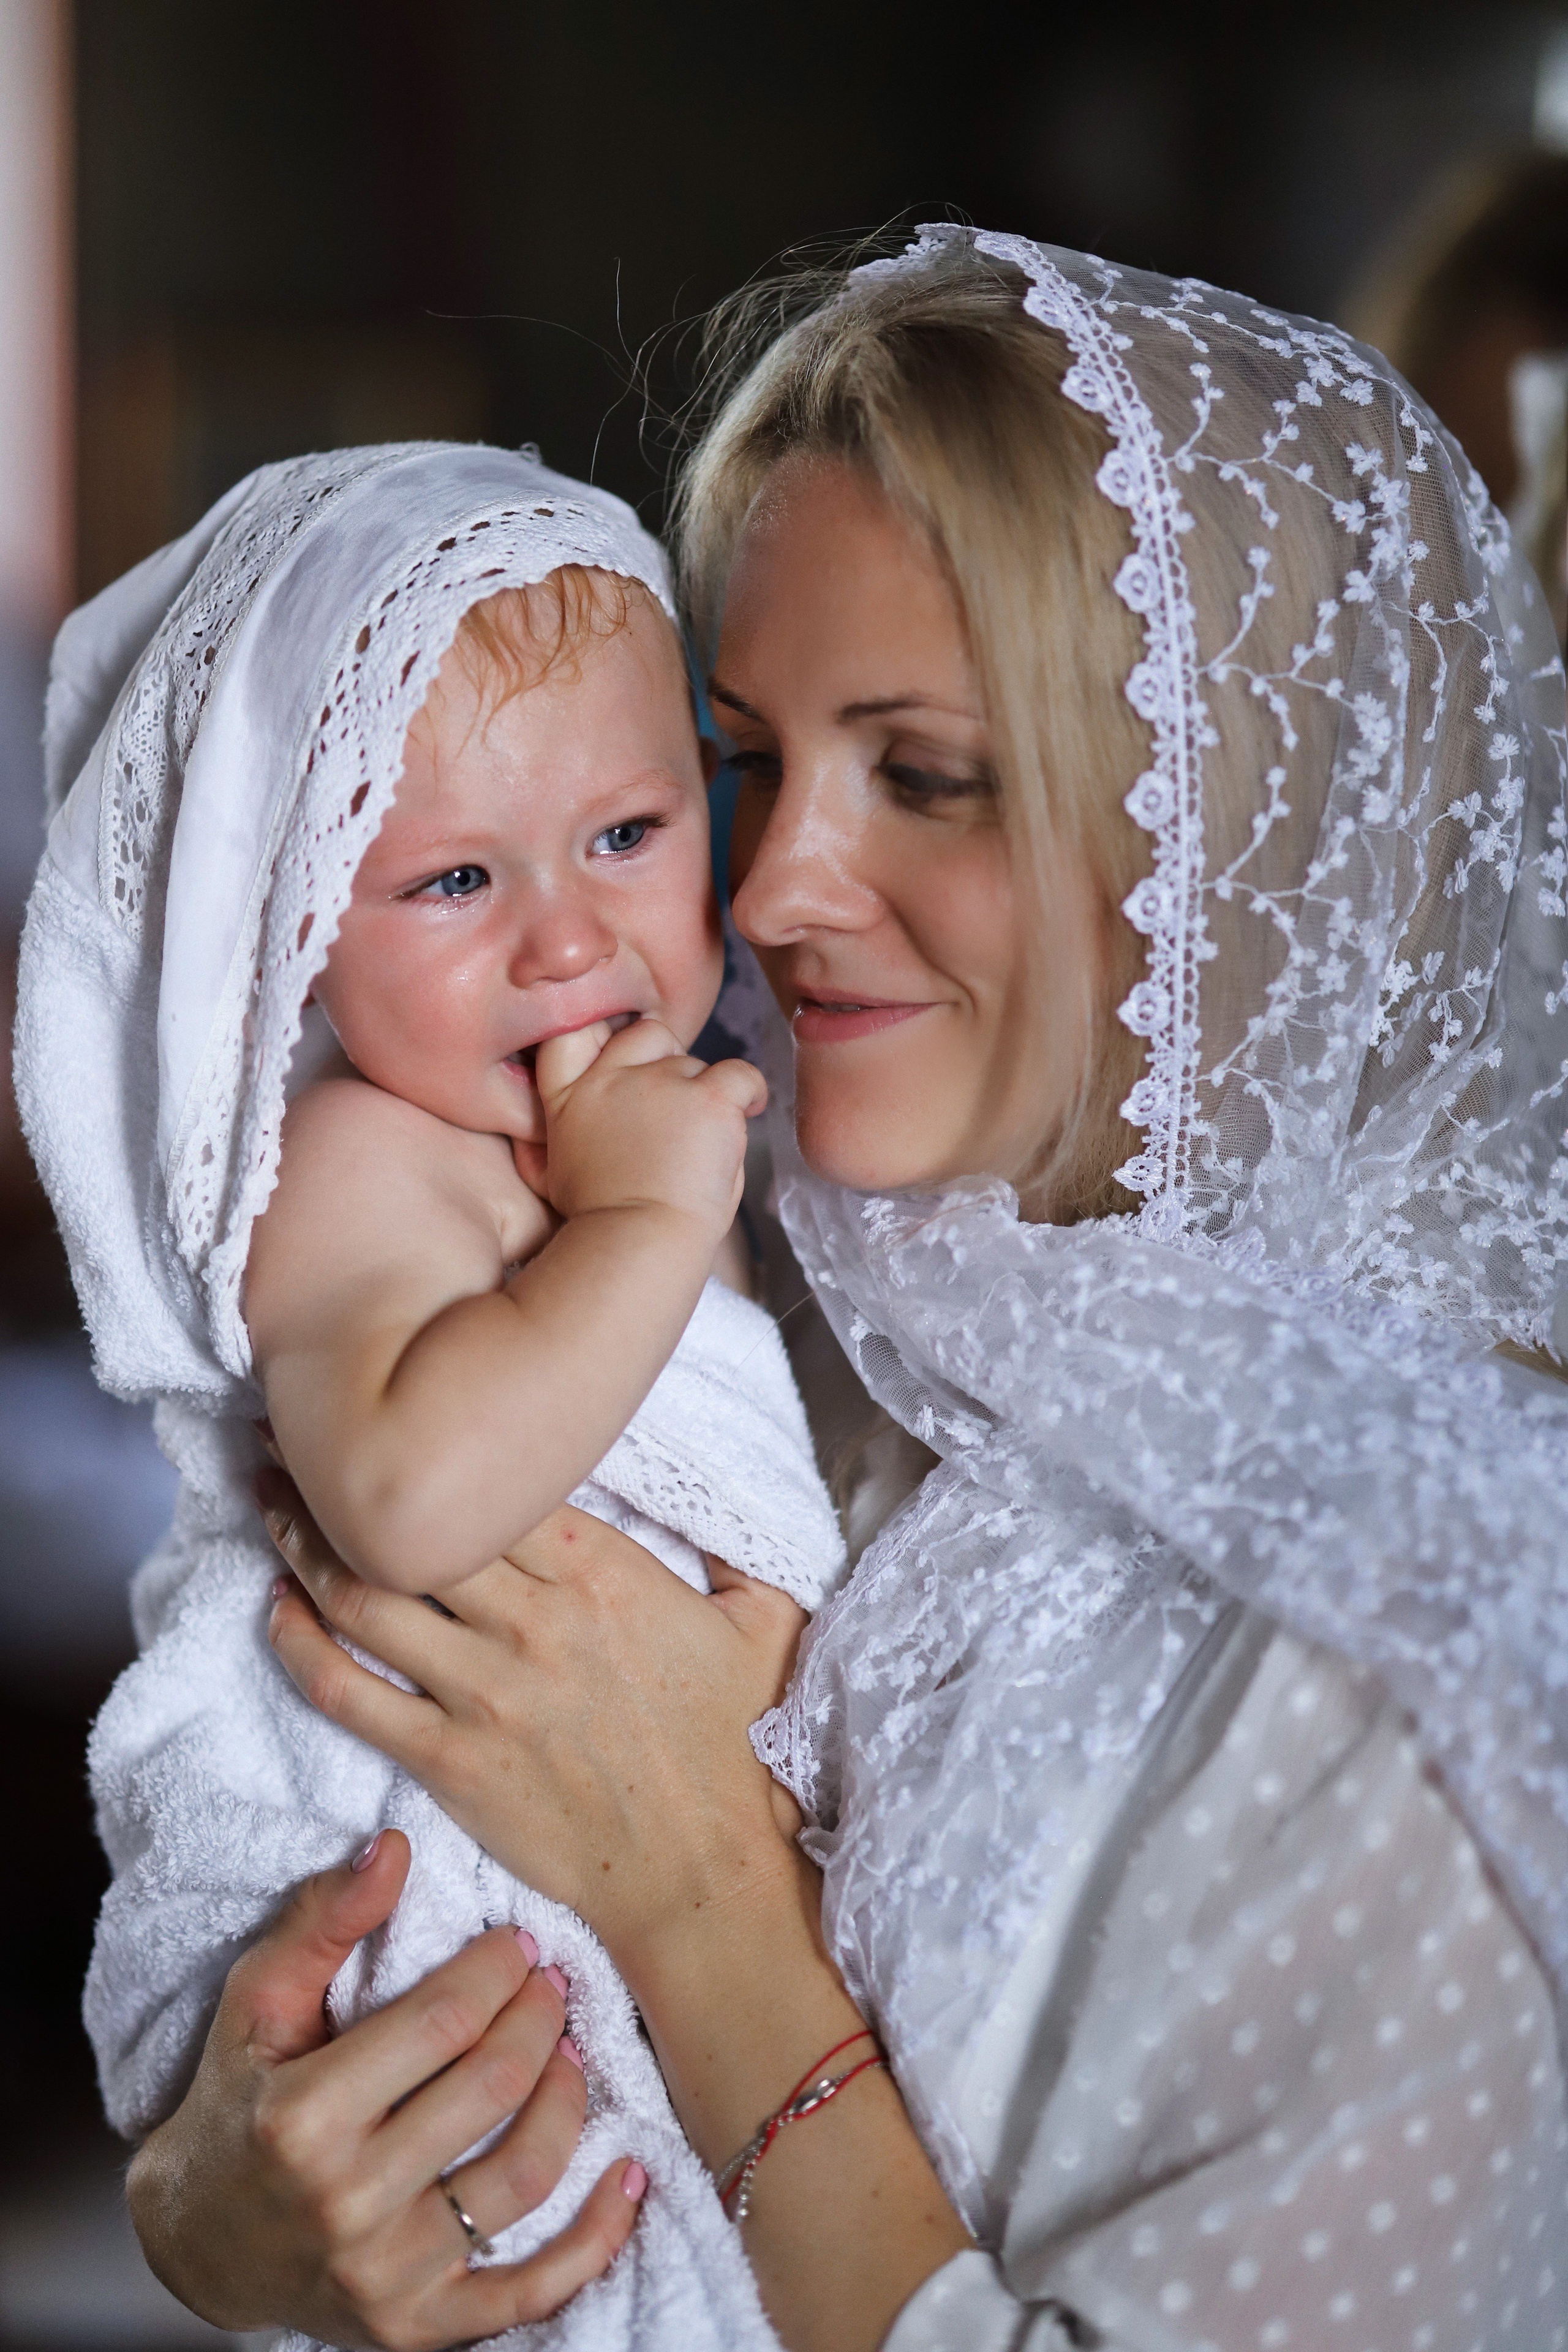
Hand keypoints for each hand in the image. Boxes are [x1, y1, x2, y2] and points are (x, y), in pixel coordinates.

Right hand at [127, 1832, 644, 2350]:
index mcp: (304, 2118)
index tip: (520, 1943)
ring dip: (569, 2100)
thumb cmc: (238, 2098)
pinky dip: (596, 2236)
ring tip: (573, 2049)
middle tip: (555, 1984)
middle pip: (491, 2091)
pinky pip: (532, 2293)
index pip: (442, 2024)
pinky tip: (632, 2174)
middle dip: (539, 2021)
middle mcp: (346, 2204)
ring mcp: (386, 2277)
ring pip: (523, 2178)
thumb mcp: (256, 2002)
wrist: (198, 2238)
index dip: (497, 1972)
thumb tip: (393, 1846)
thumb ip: (323, 1920)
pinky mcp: (418, 2330)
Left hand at [261, 1472, 805, 1980]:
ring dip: (301, 1543)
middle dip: (340, 1475)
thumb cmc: (735, 1748)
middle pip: (410, 1525)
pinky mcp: (447, 1760)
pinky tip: (276, 1610)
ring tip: (267, 1504)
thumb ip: (731, 1550)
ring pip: (363, 1596)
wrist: (703, 1872)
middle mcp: (532, 1620)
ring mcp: (483, 1691)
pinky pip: (347, 1692)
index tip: (394, 1411)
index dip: (432, 1438)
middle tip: (292, 1439)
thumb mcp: (764, 1624)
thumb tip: (714, 1502)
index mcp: (602, 1571)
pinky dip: (298, 1644)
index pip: (493, 1478)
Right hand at [534, 1016, 764, 1243]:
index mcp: (570, 1095)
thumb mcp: (551, 1174)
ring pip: (694, 1062)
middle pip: (647, 1035)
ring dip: (703, 1092)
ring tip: (704, 1141)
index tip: (626, 1060)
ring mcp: (659, 1083)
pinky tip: (748, 1112)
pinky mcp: (706, 1097)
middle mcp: (611, 1077)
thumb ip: (554, 1137)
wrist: (636, 1243)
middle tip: (676, 1109)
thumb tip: (539, 1131)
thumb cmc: (600, 1223)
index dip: (604, 1035)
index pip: (575, 1031)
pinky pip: (740, 1073)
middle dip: (664, 1061)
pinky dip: (749, 1091)